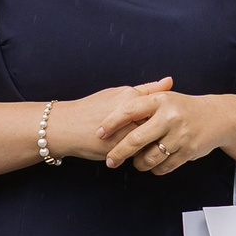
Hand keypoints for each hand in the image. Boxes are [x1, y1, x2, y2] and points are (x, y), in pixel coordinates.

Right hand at [39, 78, 174, 162]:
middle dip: (160, 130)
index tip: (164, 120)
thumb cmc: (92, 109)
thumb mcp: (118, 93)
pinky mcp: (118, 148)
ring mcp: (124, 131)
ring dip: (152, 143)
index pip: (160, 107)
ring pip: (151, 140)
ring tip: (146, 142)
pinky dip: (141, 153)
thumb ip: (146, 90)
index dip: (162, 116)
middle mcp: (130, 112)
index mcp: (131, 96)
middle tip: (160, 133)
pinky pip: (139, 153)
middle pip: (158, 124)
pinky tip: (136, 151)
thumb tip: (170, 81)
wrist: (65, 127)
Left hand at [98, 82, 229, 174]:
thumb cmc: (182, 108)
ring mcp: (180, 135)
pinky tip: (153, 165)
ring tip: (136, 162)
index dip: (111, 123)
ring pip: (149, 157)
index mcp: (160, 100)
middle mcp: (170, 117)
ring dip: (139, 163)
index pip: (129, 110)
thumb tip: (110, 112)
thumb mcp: (164, 98)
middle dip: (119, 153)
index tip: (99, 133)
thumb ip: (140, 102)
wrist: (216, 117)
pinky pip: (164, 166)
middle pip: (136, 139)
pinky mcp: (188, 151)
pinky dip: (155, 169)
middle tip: (110, 160)